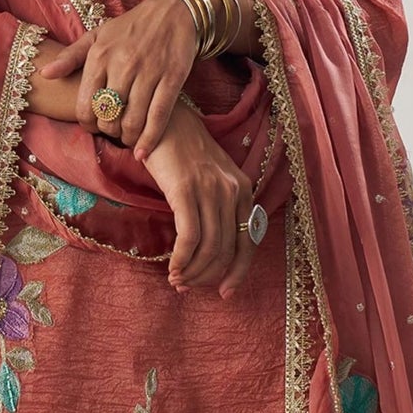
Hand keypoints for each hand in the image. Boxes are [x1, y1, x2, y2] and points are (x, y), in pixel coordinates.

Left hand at [36, 0, 198, 159]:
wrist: (173, 11)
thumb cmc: (130, 27)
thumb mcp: (97, 36)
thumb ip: (70, 57)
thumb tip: (45, 74)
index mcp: (100, 56)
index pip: (84, 105)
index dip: (87, 124)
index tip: (93, 126)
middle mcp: (123, 65)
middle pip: (108, 117)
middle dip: (109, 132)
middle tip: (113, 132)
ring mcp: (149, 73)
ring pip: (132, 121)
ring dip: (127, 138)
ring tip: (127, 138)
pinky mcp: (172, 79)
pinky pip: (158, 117)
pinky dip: (149, 139)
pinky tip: (141, 152)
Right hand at [138, 102, 261, 299]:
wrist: (163, 120)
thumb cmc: (181, 152)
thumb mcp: (210, 179)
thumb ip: (217, 207)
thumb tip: (208, 251)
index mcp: (244, 190)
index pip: (250, 242)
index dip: (238, 272)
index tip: (225, 293)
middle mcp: (233, 190)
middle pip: (227, 249)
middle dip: (207, 276)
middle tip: (187, 286)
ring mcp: (211, 190)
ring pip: (209, 247)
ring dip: (192, 271)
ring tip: (177, 280)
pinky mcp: (186, 190)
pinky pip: (190, 237)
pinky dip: (182, 259)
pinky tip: (173, 268)